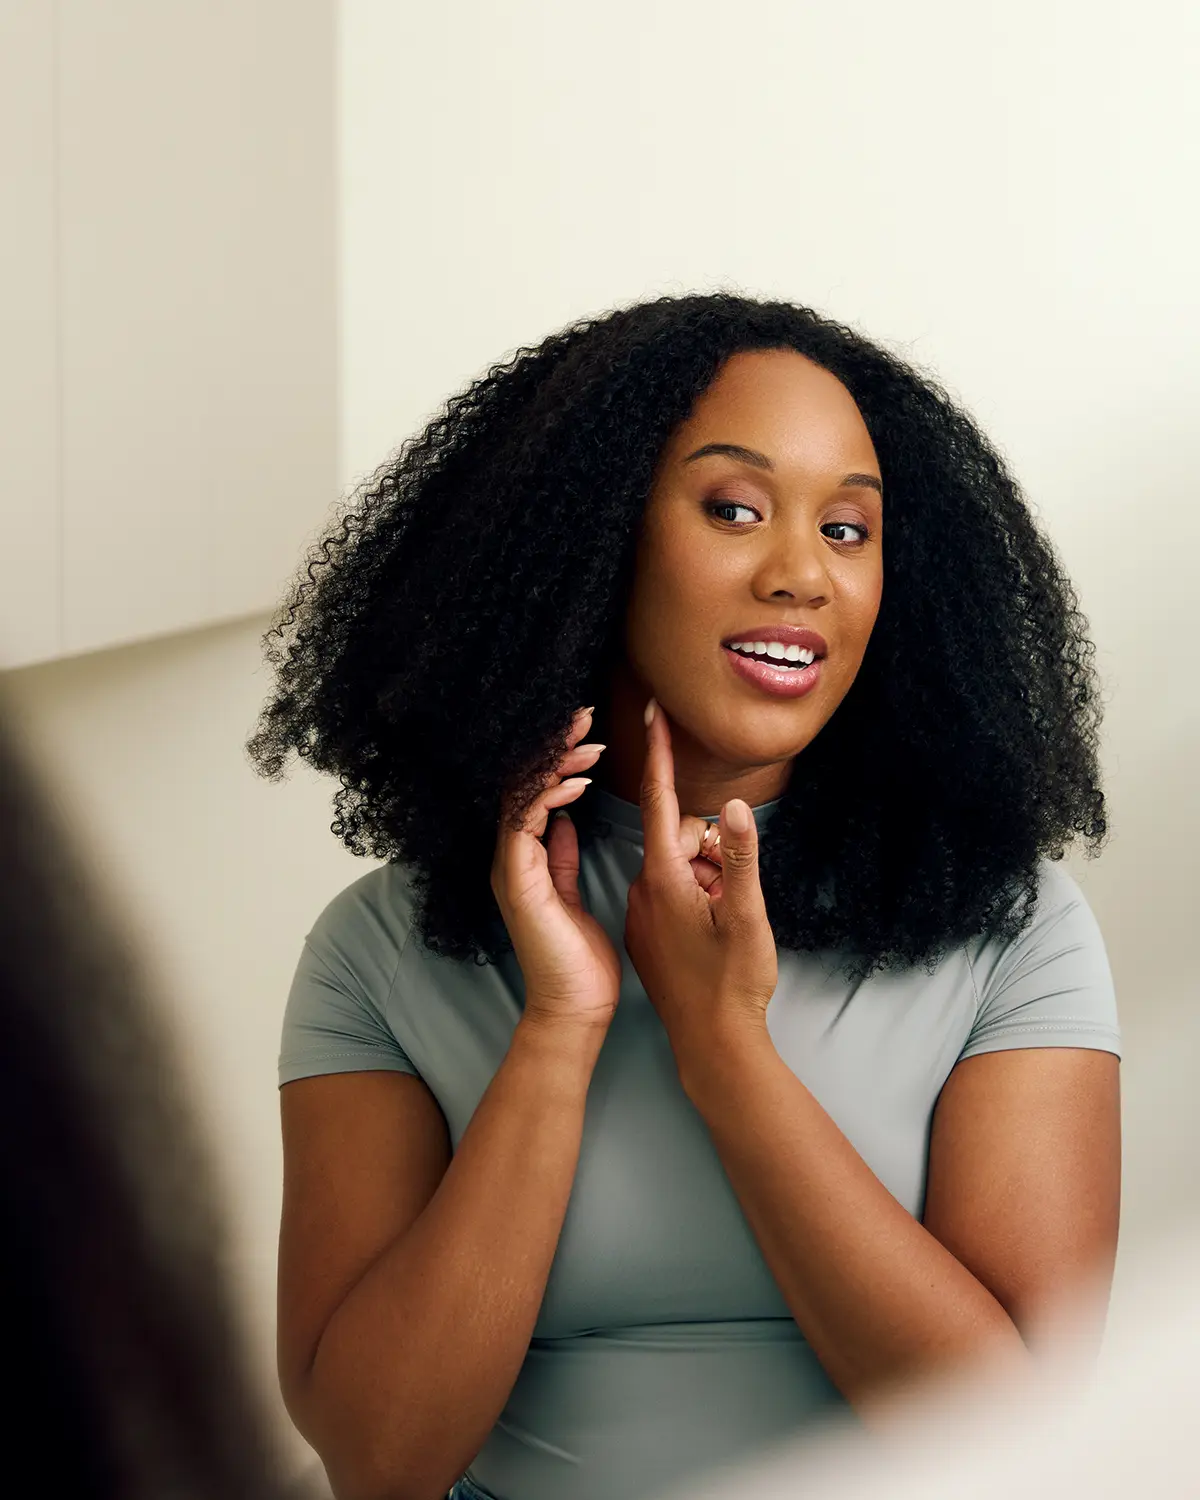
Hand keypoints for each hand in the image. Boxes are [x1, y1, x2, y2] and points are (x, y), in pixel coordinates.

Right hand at [490, 706, 622, 1035]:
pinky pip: (525, 823)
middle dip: (553, 746)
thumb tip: (562, 820)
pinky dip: (550, 797)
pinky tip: (579, 783)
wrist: (575, 1008)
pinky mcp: (517, 880)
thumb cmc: (579, 959)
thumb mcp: (571, 893)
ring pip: (520, 795)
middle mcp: (510, 856)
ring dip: (555, 763)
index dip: (556, 757)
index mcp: (523, 857)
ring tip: (588, 741)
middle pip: (521, 783)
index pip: (533, 790)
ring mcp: (509, 867)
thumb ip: (559, 856)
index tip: (587, 732)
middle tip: (584, 715)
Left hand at [623, 697, 777, 1063]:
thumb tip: (737, 807)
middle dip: (714, 849)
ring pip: (683, 867)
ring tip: (727, 921)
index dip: (658, 753)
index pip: (658, 800)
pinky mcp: (650, 933)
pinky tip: (715, 932)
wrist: (712, 1045)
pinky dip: (700, 898)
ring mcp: (644, 912)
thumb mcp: (747, 916)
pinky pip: (675, 893)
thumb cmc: (732, 983)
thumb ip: (741, 858)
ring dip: (711, 878)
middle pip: (682, 837)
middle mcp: (644, 888)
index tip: (650, 710)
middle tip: (734, 894)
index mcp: (663, 877)